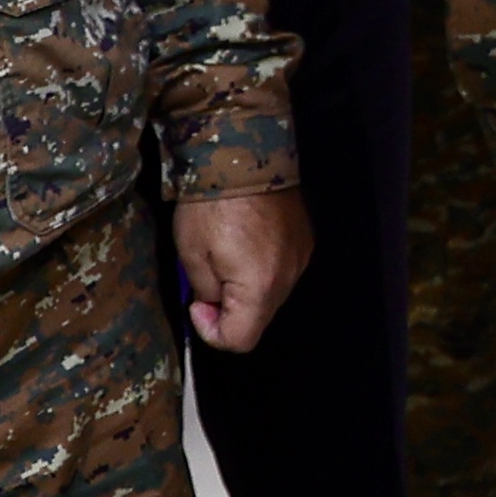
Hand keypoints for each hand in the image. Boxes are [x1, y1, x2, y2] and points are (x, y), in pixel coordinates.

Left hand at [174, 192, 313, 352]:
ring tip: (226, 257)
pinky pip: (282, 271)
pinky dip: (263, 269)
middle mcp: (288, 277)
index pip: (241, 340)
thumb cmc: (210, 206)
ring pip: (272, 295)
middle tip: (207, 280)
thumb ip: (205, 292)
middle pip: (260, 318)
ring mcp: (301, 258)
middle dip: (230, 309)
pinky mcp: (304, 241)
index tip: (197, 304)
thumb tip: (213, 304)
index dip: (213, 331)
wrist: (243, 157)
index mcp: (260, 286)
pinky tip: (246, 243)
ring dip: (247, 289)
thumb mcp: (191, 255)